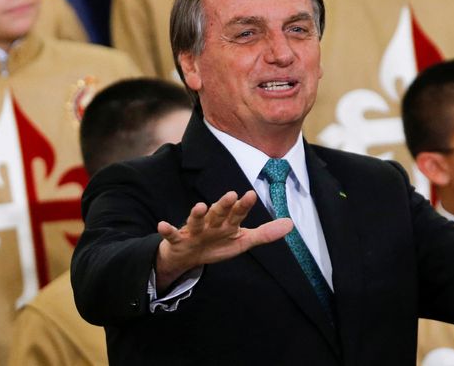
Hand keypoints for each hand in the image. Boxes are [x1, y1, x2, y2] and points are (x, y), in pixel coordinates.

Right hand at [154, 190, 291, 292]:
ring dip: (197, 213)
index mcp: (227, 223)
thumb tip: (291, 224)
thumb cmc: (217, 244)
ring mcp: (194, 230)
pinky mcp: (178, 240)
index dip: (243, 205)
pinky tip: (162, 225)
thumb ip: (265, 233)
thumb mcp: (243, 241)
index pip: (237, 213)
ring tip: (200, 205)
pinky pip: (172, 234)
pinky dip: (167, 230)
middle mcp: (211, 223)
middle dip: (224, 205)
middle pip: (218, 212)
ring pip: (196, 220)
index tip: (251, 194)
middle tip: (231, 194)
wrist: (189, 257)